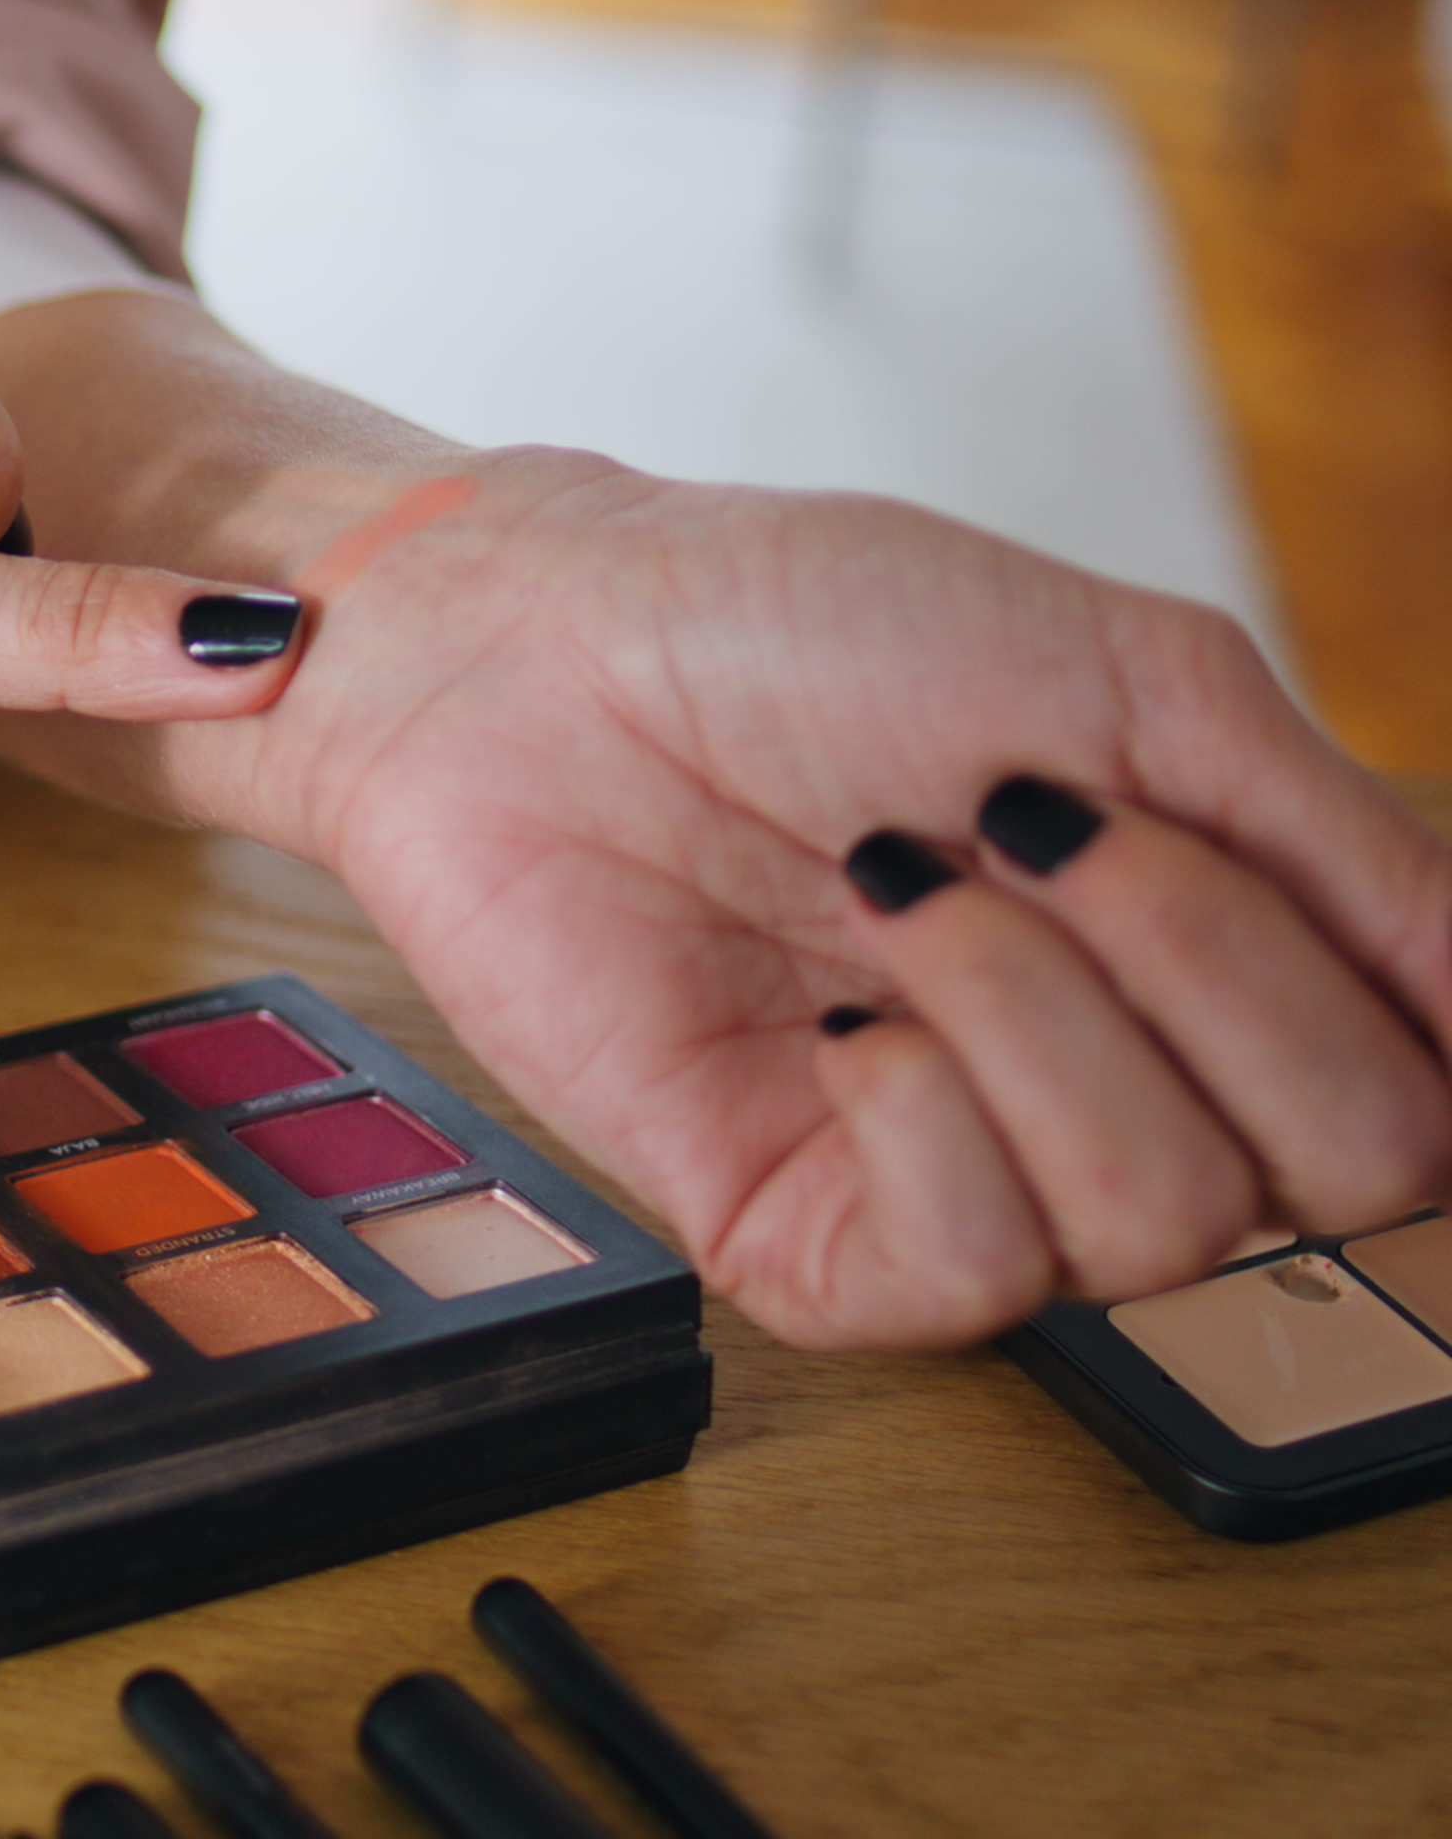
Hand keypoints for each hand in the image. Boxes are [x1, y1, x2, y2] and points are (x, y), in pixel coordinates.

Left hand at [0, 292, 1451, 1350]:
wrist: (544, 646)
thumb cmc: (806, 633)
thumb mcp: (1139, 684)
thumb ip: (1354, 849)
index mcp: (1228, 982)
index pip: (1439, 1104)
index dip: (1392, 1003)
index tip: (1239, 848)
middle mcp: (1125, 1101)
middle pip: (1351, 1171)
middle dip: (1209, 958)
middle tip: (1039, 823)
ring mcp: (969, 1181)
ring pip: (1166, 1221)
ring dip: (1041, 1006)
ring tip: (898, 882)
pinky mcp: (803, 1239)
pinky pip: (974, 1272)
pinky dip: (931, 1113)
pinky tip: (845, 1017)